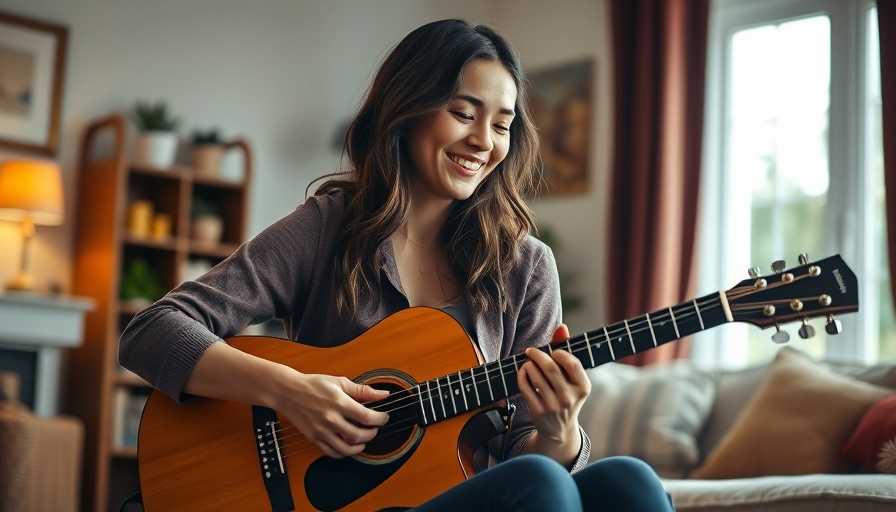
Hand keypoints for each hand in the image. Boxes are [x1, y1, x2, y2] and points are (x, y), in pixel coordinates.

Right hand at [275, 372, 389, 458]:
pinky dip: (344, 453)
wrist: (288, 392)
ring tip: (365, 439)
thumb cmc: (314, 385)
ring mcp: (321, 431)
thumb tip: (383, 394)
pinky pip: (332, 453)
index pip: (366, 417)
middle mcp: (330, 419)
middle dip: (372, 433)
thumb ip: (363, 390)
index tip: (384, 417)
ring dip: (360, 446)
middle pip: (359, 435)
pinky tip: (350, 445)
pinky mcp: (314, 438)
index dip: (380, 419)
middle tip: (375, 428)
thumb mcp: (340, 382)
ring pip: (346, 449)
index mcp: (338, 402)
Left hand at [518, 324, 590, 459]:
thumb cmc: (566, 394)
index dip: (559, 352)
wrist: (559, 429)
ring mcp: (554, 406)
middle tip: (530, 351)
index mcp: (583, 387)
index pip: (572, 363)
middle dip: (538, 355)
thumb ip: (566, 351)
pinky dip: (521, 375)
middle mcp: (570, 398)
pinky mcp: (538, 411)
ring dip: (528, 364)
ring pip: (536, 376)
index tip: (552, 352)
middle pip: (551, 368)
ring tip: (527, 362)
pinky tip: (523, 371)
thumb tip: (561, 326)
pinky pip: (525, 387)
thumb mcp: (572, 378)